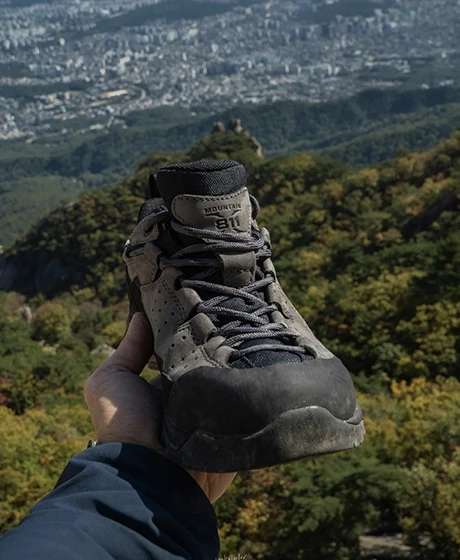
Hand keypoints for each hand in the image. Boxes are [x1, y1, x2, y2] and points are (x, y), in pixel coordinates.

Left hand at [84, 313, 235, 503]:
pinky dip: (251, 390)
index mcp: (164, 387)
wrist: (149, 473)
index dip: (192, 333)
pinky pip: (247, 405)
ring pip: (229, 381)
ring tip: (252, 336)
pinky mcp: (232, 431)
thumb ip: (128, 349)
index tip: (206, 305)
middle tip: (235, 317)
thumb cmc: (123, 424)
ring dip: (236, 365)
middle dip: (218, 346)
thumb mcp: (111, 379)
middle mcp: (188, 399)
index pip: (183, 353)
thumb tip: (140, 313)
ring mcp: (211, 415)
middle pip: (208, 364)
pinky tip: (263, 363)